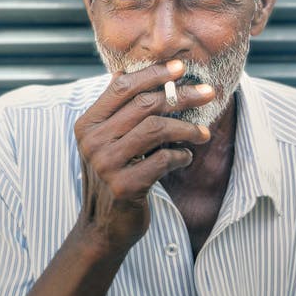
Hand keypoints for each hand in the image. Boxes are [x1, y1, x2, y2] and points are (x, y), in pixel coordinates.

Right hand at [74, 60, 212, 252]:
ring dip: (187, 128)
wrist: (103, 227)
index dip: (152, 74)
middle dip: (181, 96)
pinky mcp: (124, 186)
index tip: (180, 68)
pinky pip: (162, 160)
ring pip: (156, 129)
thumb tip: (124, 71)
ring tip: (203, 133)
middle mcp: (93, 141)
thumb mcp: (106, 140)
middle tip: (208, 93)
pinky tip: (186, 157)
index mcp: (88, 123)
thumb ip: (115, 109)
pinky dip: (181, 155)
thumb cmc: (113, 175)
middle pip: (144, 105)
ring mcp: (106, 164)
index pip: (122, 87)